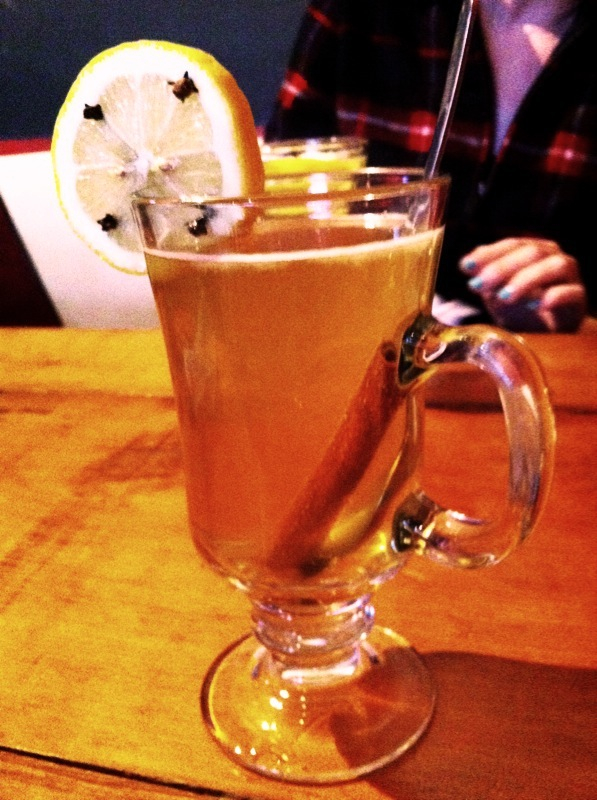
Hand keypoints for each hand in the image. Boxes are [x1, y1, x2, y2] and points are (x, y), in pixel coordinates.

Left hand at [459, 237, 586, 331]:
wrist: (547, 336)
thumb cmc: (520, 310)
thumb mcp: (496, 293)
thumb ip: (484, 278)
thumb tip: (466, 264)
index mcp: (532, 251)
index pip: (512, 244)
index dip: (489, 254)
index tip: (466, 266)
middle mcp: (553, 258)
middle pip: (532, 252)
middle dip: (502, 268)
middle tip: (479, 284)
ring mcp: (570, 277)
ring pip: (555, 267)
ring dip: (527, 279)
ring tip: (504, 297)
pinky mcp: (579, 300)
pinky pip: (572, 293)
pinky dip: (555, 296)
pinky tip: (537, 306)